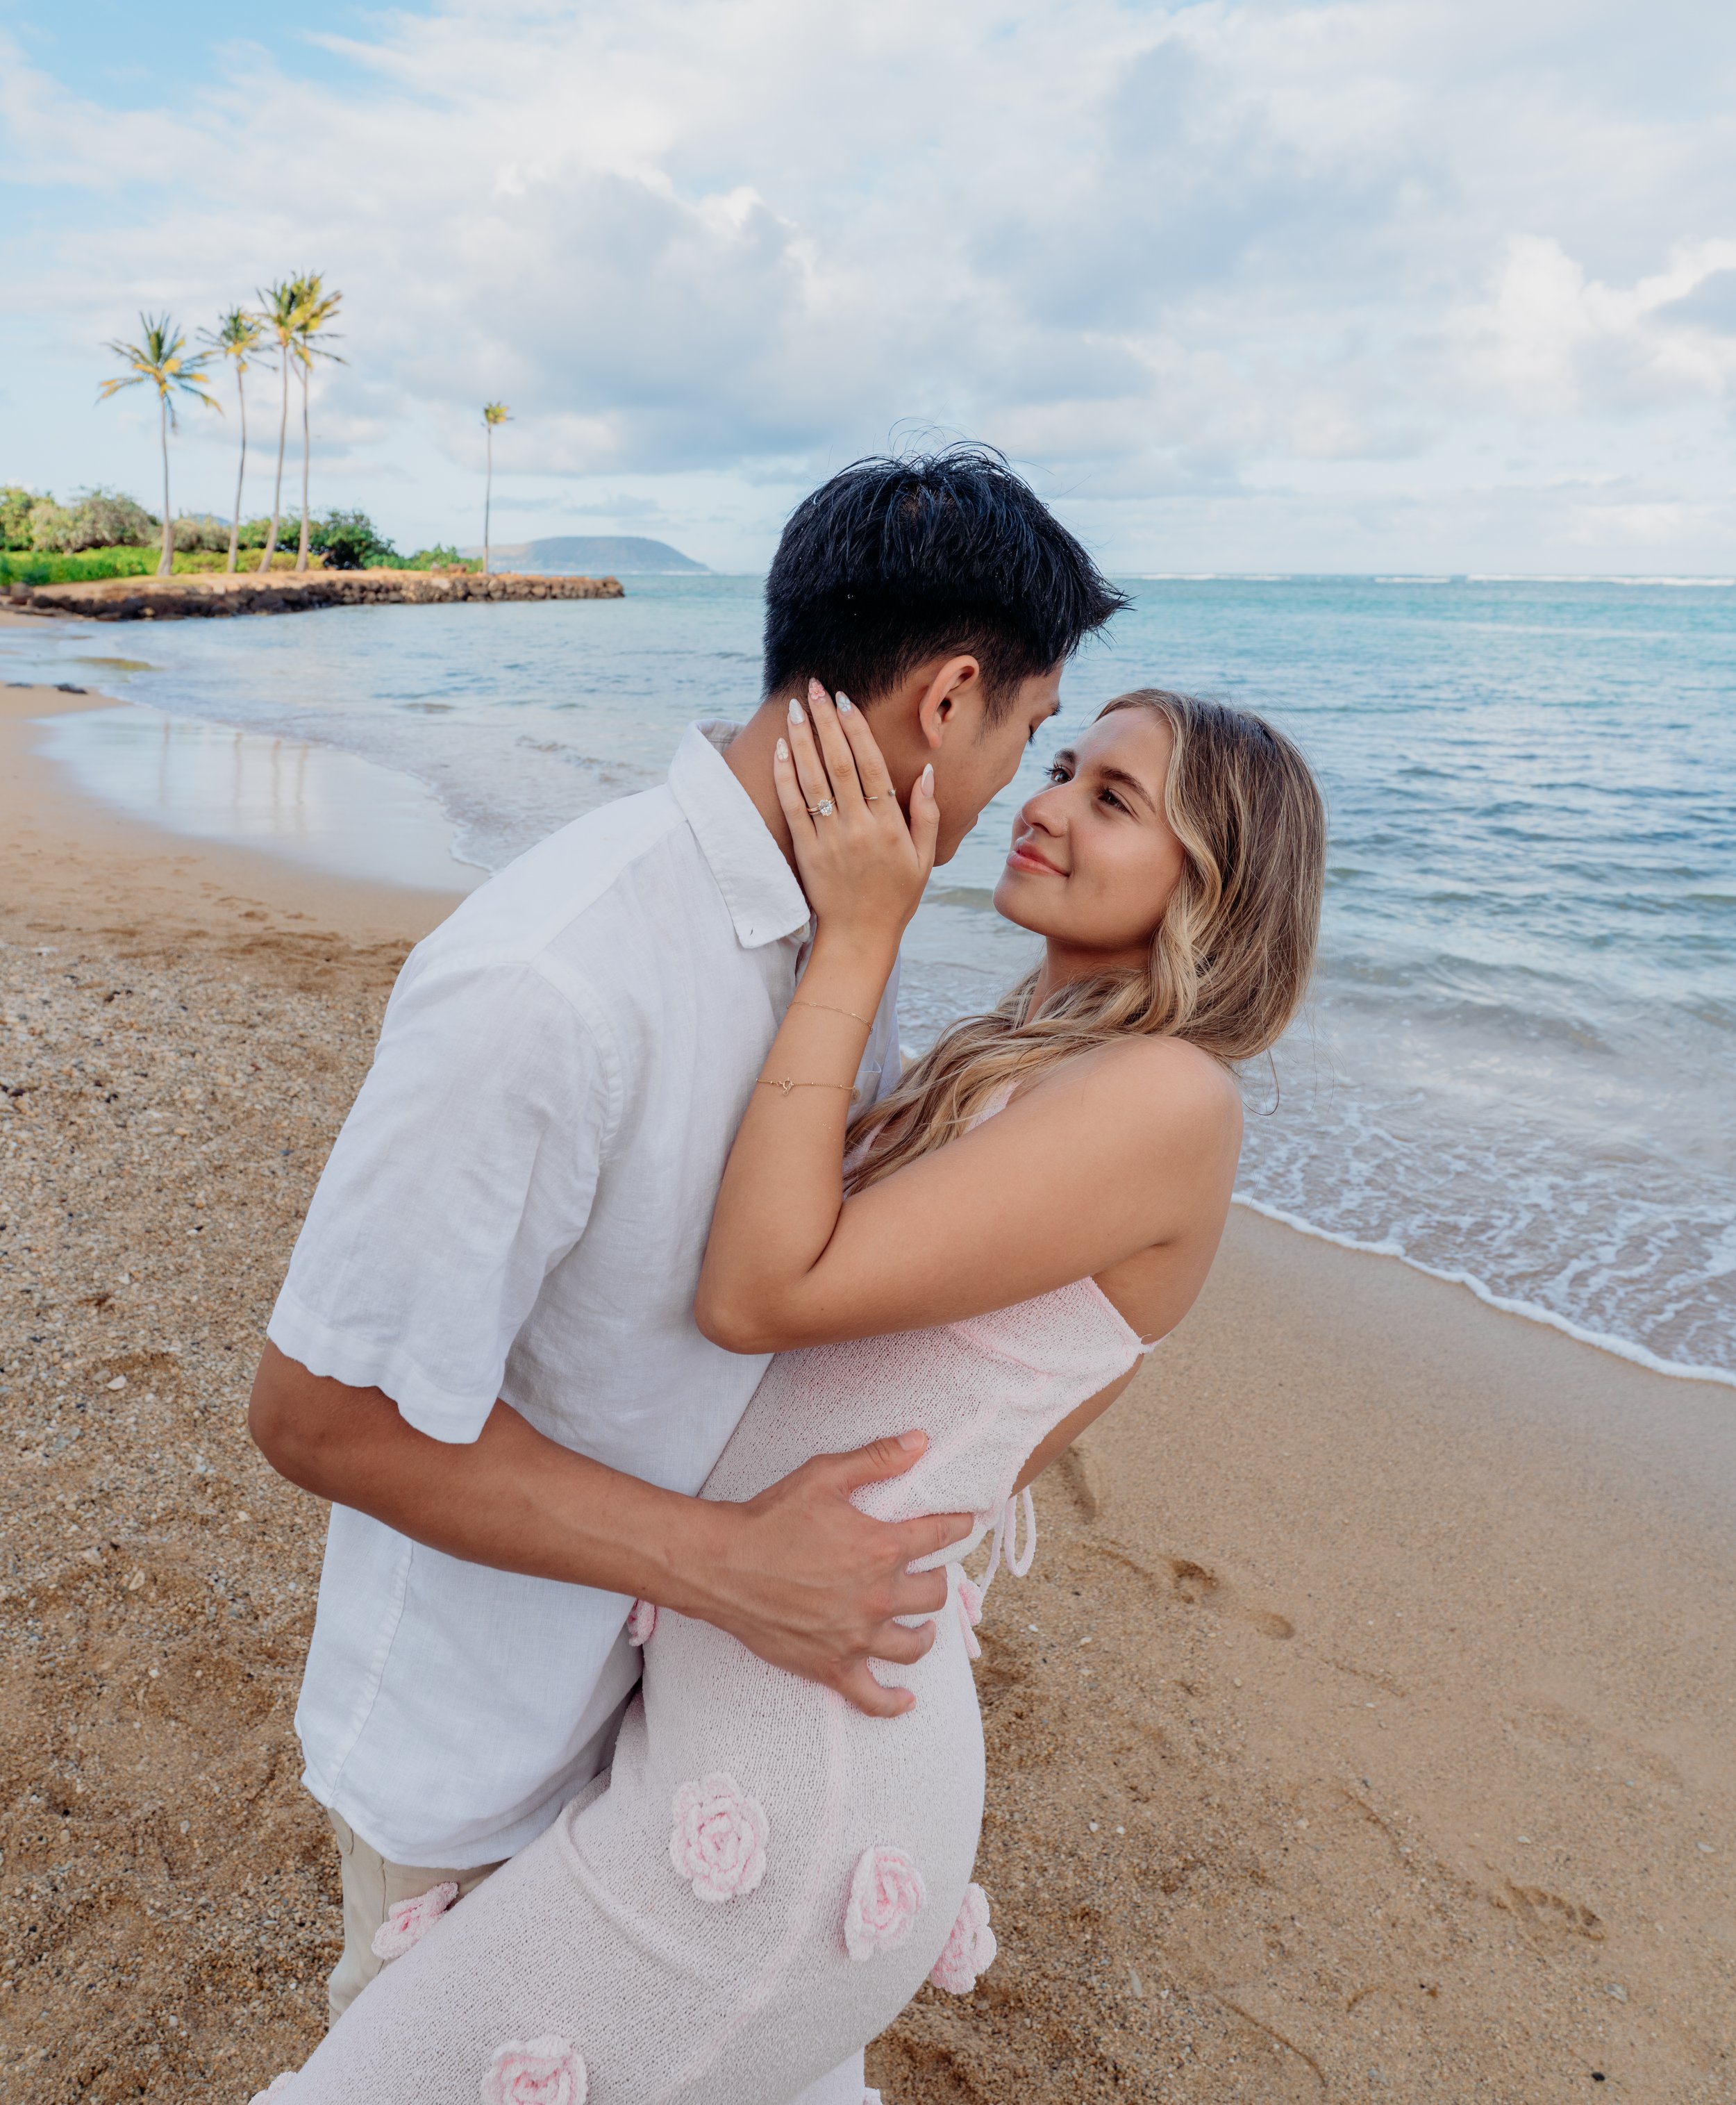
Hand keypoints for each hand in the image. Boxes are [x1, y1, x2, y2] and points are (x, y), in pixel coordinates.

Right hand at [694, 1430, 972, 1717]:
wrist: (722, 1565)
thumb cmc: (771, 1517)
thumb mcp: (825, 1476)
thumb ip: (876, 1458)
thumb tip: (921, 1441)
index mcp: (882, 1548)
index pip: (941, 1535)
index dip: (958, 1525)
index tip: (965, 1523)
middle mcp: (878, 1596)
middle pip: (935, 1594)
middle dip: (937, 1579)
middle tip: (928, 1572)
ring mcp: (857, 1637)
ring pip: (915, 1644)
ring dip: (925, 1632)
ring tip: (921, 1624)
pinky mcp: (832, 1666)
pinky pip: (873, 1697)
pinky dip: (893, 1702)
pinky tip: (906, 1701)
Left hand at [775, 679, 938, 953]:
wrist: (860, 936)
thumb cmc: (897, 896)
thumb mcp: (925, 858)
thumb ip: (927, 814)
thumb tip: (928, 771)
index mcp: (889, 825)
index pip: (871, 766)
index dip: (857, 729)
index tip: (845, 701)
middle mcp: (858, 827)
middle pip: (839, 763)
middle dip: (825, 722)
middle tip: (815, 689)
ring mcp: (829, 839)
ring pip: (813, 780)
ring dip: (802, 740)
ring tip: (795, 709)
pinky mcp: (806, 851)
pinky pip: (793, 808)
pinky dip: (785, 777)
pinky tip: (780, 750)